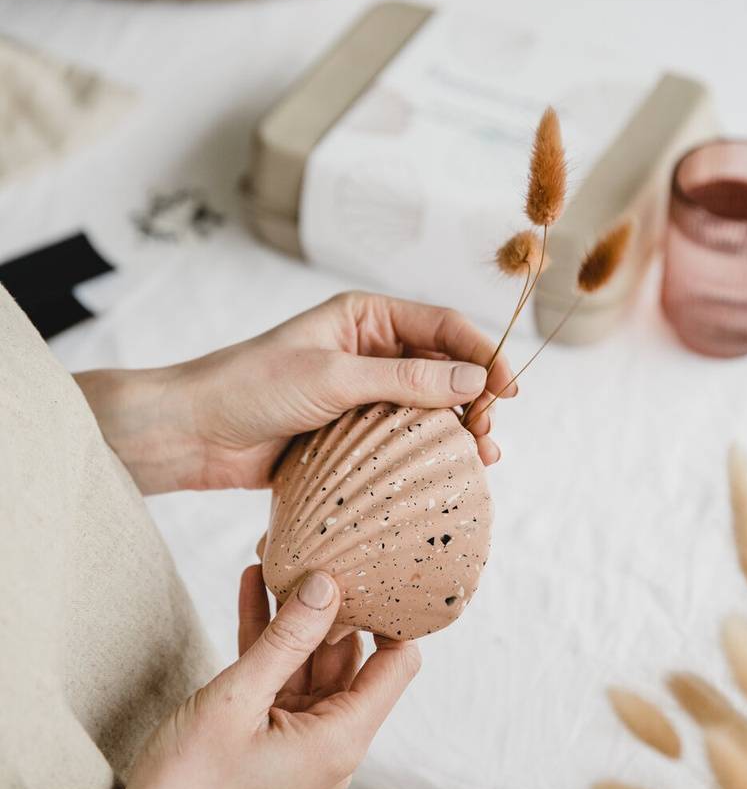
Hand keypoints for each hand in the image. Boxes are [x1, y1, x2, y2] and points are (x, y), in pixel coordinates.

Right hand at [55, 567, 418, 788]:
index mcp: (340, 738)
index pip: (397, 663)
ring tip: (280, 558)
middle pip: (352, 657)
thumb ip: (286, 639)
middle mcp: (333, 740)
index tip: (377, 569)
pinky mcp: (274, 736)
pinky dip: (269, 639)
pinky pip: (282, 677)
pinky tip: (253, 588)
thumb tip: (327, 583)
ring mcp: (303, 739)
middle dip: (334, 604)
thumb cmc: (188, 786)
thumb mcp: (238, 697)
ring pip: (311, 661)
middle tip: (319, 549)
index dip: (392, 616)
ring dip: (294, 615)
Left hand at [76, 291, 515, 492]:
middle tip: (487, 433)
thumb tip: (476, 379)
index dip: (482, 352)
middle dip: (474, 396)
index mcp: (366, 317)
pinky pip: (401, 439)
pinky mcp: (351, 432)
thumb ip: (406, 380)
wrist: (196, 433)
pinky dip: (427, 451)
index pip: (442, 326)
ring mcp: (362, 393)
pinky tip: (448, 471)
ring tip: (480, 457)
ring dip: (457, 428)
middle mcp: (370, 350)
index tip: (508, 388)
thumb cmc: (252, 387)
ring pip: (427, 406)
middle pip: (443, 367)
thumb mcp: (334, 377)